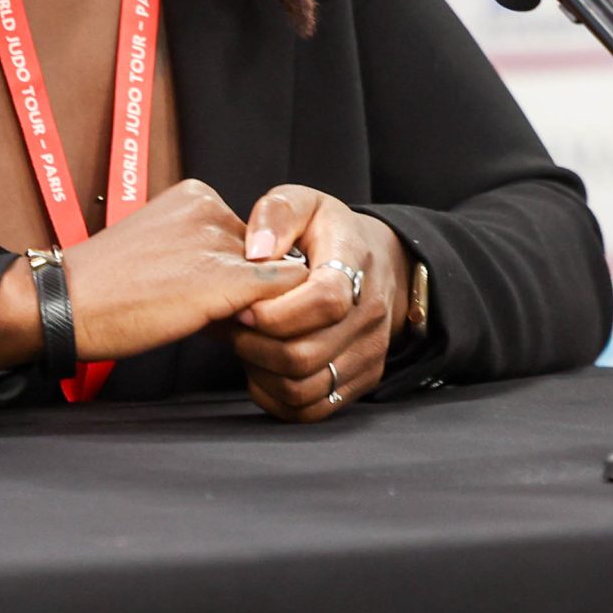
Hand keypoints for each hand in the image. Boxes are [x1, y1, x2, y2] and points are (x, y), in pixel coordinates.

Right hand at [0, 180, 305, 367]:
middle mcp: (212, 208)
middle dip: (242, 285)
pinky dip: (268, 314)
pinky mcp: (224, 279)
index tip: (199, 291)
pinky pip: (280, 291)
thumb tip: (244, 281)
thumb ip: (202, 251)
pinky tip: (229, 326)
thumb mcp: (158, 246)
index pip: (242, 233)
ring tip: (209, 321)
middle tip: (206, 312)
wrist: (63, 303)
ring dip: (251, 301)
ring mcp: (219, 242)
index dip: (229, 269)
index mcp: (195, 195)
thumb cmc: (102, 287)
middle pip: (258, 253)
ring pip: (273, 273)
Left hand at [227, 185, 410, 422]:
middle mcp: (369, 315)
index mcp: (356, 265)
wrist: (379, 263)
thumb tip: (255, 252)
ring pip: (303, 388)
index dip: (275, 312)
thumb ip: (277, 213)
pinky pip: (310, 410)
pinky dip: (275, 397)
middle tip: (233, 325)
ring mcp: (368, 352)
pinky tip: (262, 368)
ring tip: (246, 344)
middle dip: (254, 345)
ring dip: (261, 373)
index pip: (324, 302)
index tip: (243, 306)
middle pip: (305, 354)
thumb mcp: (305, 203)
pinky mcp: (362, 380)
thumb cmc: (328, 233)